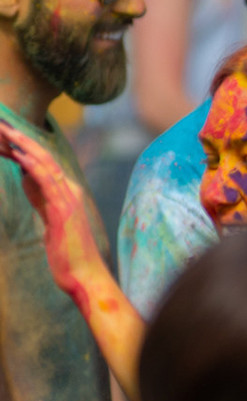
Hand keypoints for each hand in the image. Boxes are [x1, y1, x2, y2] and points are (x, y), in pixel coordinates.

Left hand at [0, 121, 104, 297]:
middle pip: (43, 158)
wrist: (85, 275)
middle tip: (2, 124)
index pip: (43, 164)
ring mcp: (69, 198)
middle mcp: (71, 191)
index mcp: (68, 193)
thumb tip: (27, 179)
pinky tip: (18, 153)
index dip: (23, 148)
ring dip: (24, 145)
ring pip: (45, 163)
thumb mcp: (50, 221)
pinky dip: (33, 163)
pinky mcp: (63, 208)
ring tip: (6, 130)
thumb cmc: (69, 254)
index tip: (4, 136)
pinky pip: (47, 179)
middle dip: (21, 139)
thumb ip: (41, 199)